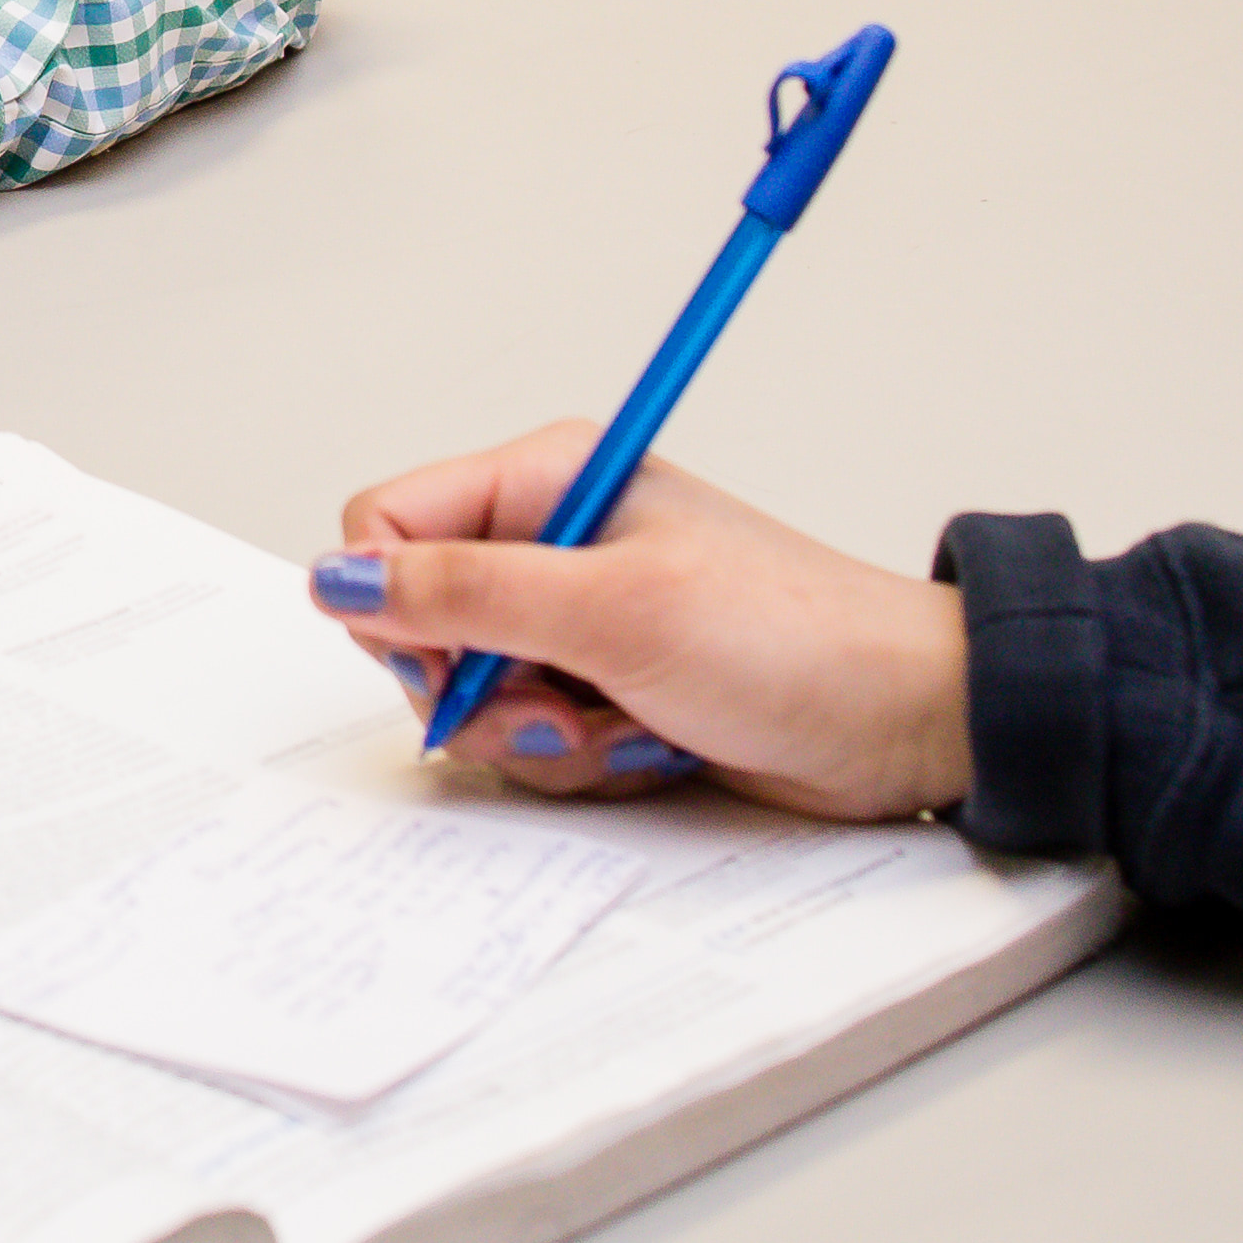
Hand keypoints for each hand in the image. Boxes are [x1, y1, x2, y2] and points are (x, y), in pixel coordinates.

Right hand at [305, 424, 972, 818]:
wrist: (904, 720)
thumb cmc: (795, 640)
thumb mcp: (613, 611)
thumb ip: (464, 594)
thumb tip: (337, 577)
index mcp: (548, 482)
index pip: (389, 526)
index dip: (400, 606)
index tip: (462, 658)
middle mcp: (554, 544)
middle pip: (422, 624)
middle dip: (480, 690)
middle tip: (559, 704)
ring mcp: (582, 623)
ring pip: (476, 695)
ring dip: (540, 736)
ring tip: (625, 725)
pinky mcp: (607, 689)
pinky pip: (533, 739)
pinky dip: (581, 760)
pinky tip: (650, 744)